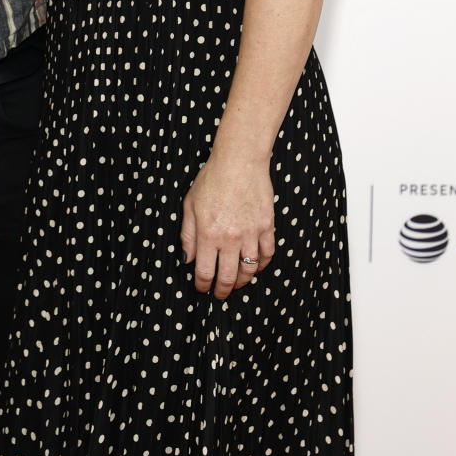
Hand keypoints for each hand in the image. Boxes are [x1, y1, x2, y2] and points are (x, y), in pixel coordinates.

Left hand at [180, 153, 274, 299]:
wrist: (239, 161)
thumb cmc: (211, 179)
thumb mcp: (189, 205)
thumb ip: (187, 235)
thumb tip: (187, 259)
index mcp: (208, 233)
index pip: (205, 271)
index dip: (203, 285)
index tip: (202, 289)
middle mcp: (230, 238)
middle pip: (228, 277)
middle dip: (222, 290)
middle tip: (219, 294)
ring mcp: (251, 233)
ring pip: (249, 269)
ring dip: (242, 281)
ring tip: (237, 284)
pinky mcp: (267, 226)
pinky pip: (267, 254)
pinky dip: (261, 266)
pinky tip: (255, 267)